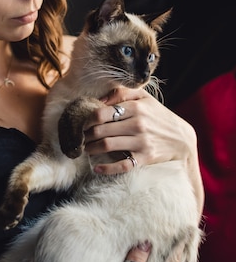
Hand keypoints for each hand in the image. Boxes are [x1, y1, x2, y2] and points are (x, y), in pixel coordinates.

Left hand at [82, 86, 197, 173]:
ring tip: (85, 149)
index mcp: (136, 107)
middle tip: (79, 138)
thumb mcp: (145, 98)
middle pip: (100, 130)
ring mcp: (141, 142)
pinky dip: (107, 168)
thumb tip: (100, 99)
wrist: (182, 139)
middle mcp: (137, 124)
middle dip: (85, 135)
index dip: (86, 119)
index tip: (80, 123)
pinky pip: (122, 165)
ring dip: (91, 149)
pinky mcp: (145, 158)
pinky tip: (97, 168)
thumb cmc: (159, 116)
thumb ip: (122, 93)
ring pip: (107, 146)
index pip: (101, 113)